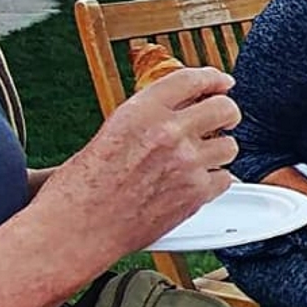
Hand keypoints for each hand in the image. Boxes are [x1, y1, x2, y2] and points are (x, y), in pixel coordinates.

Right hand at [29, 68, 239, 269]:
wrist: (77, 228)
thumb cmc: (81, 186)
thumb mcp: (112, 132)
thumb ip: (148, 118)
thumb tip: (179, 110)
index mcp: (142, 111)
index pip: (191, 79)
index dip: (213, 78)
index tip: (222, 82)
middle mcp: (168, 132)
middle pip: (223, 108)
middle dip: (227, 113)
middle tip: (224, 120)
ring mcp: (187, 163)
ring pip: (230, 146)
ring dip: (220, 151)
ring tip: (204, 158)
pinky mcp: (196, 193)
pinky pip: (225, 178)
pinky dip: (215, 181)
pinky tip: (197, 183)